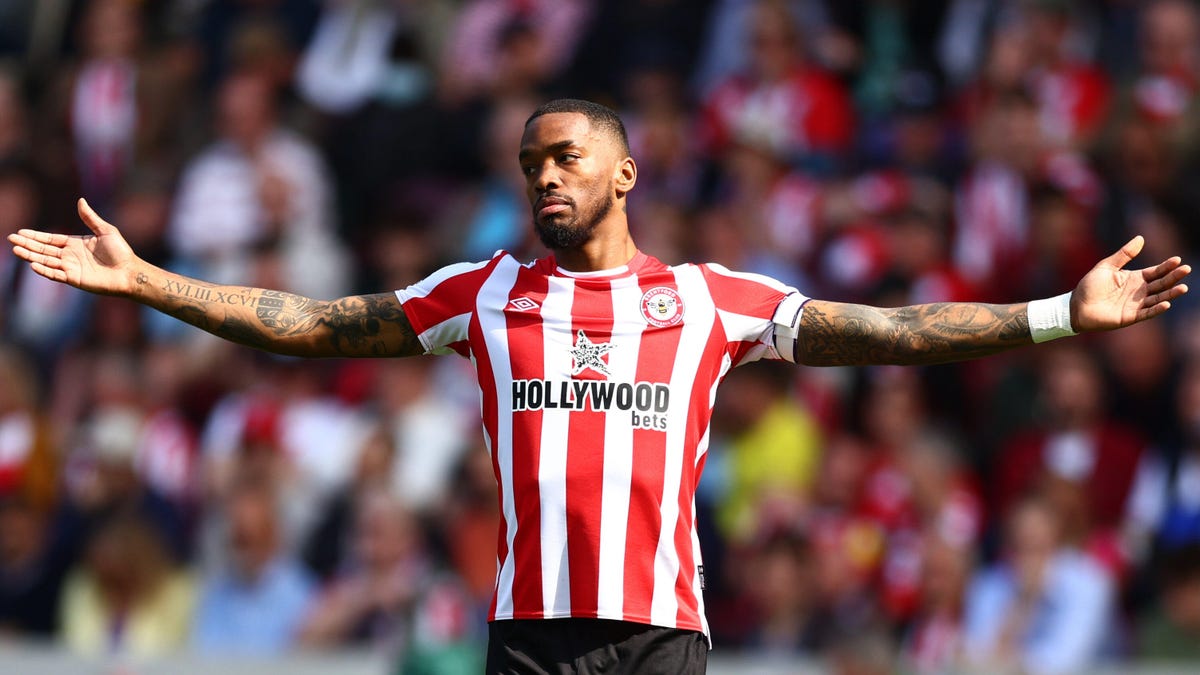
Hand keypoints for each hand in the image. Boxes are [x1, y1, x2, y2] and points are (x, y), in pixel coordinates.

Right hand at [7, 198, 138, 295]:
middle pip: (44, 249)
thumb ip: (90, 218)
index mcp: (75, 244)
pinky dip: (44, 270)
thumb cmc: (121, 252)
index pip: (50, 239)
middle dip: (27, 244)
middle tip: (11, 240)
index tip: (20, 233)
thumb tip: (80, 200)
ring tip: (16, 250)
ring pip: (46, 261)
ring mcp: (71, 268)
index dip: (35, 236)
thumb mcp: (106, 230)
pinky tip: (33, 264)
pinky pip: (55, 274)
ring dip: (31, 256)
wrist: (130, 271)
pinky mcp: (74, 279)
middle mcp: (70, 256)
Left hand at [1071, 236, 1190, 331]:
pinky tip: (1166, 303)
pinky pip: (1147, 312)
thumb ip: (1124, 254)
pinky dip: (1157, 309)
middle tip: (1186, 270)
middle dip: (1174, 277)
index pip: (1155, 271)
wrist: (1076, 306)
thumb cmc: (1090, 286)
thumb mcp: (1107, 266)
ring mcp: (1136, 304)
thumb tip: (1141, 238)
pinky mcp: (1130, 317)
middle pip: (1160, 283)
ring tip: (1183, 288)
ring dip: (1170, 293)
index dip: (1166, 266)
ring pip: (1158, 298)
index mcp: (1134, 278)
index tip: (1177, 260)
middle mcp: (1139, 291)